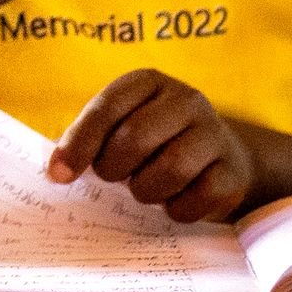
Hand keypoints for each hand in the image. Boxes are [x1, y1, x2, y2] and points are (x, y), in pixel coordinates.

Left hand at [48, 70, 256, 222]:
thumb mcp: (118, 128)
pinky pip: (200, 196)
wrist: (219, 157)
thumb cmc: (153, 142)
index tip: (59, 175)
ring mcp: (214, 133)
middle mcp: (185, 99)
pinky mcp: (234, 170)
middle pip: (136, 138)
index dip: (79, 143)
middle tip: (112, 178)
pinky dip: (177, 209)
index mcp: (147, 82)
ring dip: (145, 190)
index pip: (106, 108)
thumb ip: (88, 140)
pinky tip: (172, 204)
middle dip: (114, 168)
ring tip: (142, 190)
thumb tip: (57, 172)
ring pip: (171, 169)